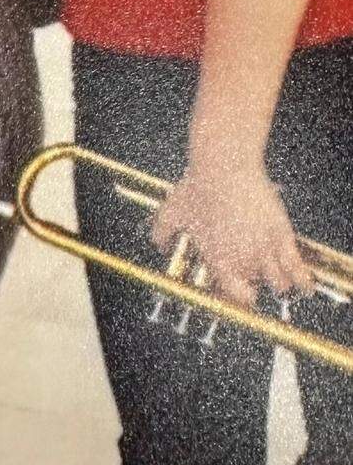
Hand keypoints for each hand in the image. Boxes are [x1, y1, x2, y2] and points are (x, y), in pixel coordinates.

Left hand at [153, 158, 311, 308]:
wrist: (225, 166)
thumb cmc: (197, 188)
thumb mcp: (172, 212)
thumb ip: (162, 233)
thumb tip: (159, 244)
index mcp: (217, 261)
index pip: (228, 297)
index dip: (232, 298)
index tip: (234, 294)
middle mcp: (242, 262)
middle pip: (253, 289)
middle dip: (252, 285)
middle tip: (251, 277)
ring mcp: (264, 250)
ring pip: (278, 284)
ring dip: (276, 283)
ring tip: (277, 281)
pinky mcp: (283, 237)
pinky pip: (298, 270)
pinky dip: (303, 281)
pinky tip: (305, 287)